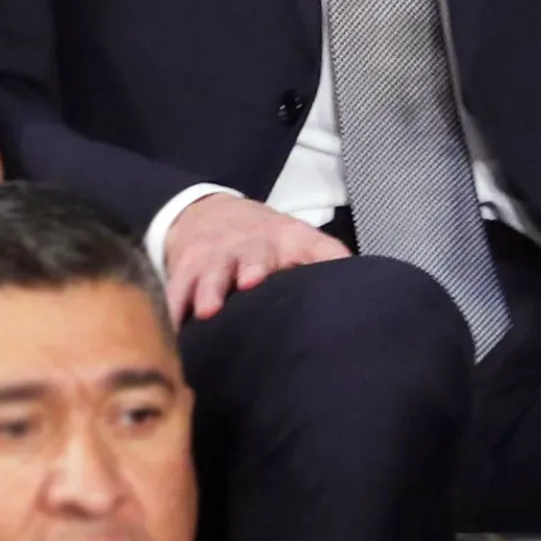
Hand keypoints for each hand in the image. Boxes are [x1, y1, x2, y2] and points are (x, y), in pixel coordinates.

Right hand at [161, 193, 347, 326]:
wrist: (210, 212)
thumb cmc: (267, 239)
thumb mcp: (302, 240)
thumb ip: (331, 260)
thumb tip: (370, 288)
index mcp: (284, 241)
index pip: (295, 247)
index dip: (290, 260)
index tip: (266, 278)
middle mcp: (246, 247)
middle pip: (246, 257)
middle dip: (243, 271)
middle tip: (242, 288)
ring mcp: (213, 257)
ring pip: (207, 273)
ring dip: (204, 291)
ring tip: (205, 312)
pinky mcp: (184, 268)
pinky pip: (175, 289)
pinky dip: (171, 309)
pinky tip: (170, 328)